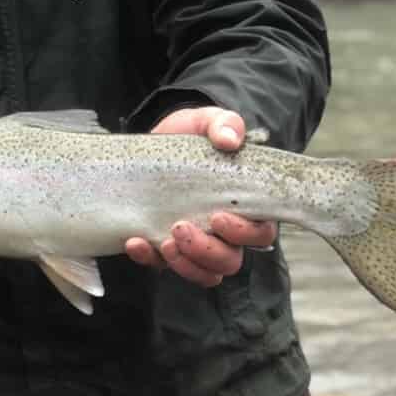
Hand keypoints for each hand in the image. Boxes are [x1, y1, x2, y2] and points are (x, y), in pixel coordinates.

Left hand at [124, 107, 277, 286]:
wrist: (151, 144)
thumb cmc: (190, 135)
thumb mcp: (206, 122)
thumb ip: (224, 124)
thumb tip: (230, 139)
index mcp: (244, 206)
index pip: (260, 234)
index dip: (244, 233)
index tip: (218, 216)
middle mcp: (223, 233)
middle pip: (230, 261)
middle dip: (208, 251)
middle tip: (181, 227)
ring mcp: (194, 243)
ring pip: (203, 273)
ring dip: (184, 264)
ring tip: (163, 241)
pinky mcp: (164, 247)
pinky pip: (162, 266)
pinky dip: (149, 259)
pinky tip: (135, 242)